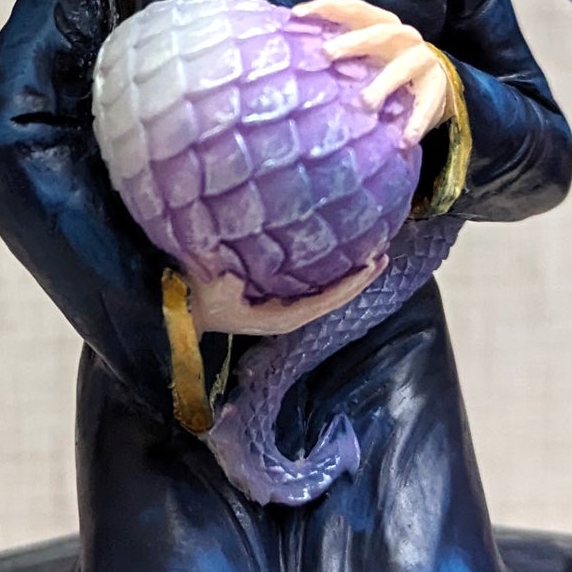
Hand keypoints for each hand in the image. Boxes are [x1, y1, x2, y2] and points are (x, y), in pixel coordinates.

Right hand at [187, 255, 386, 335]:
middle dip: (361, 279)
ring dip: (352, 277)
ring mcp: (289, 309)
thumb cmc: (199, 303)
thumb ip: (224, 287)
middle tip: (384, 255)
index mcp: (284, 317)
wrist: (186, 315)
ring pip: (330, 294)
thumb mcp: (211, 294)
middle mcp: (292, 315)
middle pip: (337, 298)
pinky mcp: (283, 301)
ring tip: (373, 255)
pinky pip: (318, 288)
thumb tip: (235, 276)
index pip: (328, 300)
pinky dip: (335, 274)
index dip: (352, 283)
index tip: (372, 263)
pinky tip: (342, 258)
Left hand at [293, 0, 449, 143]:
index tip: (297, 14)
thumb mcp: (365, 55)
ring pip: (404, 67)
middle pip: (380, 32)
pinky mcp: (438, 87)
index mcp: (382, 24)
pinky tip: (404, 140)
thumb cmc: (386, 67)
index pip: (356, 9)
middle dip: (354, 41)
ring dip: (384, 83)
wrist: (436, 84)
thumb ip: (339, 53)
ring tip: (364, 103)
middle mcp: (403, 37)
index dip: (327, 7)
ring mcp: (423, 60)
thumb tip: (291, 55)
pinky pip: (427, 105)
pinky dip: (417, 123)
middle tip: (327, 53)